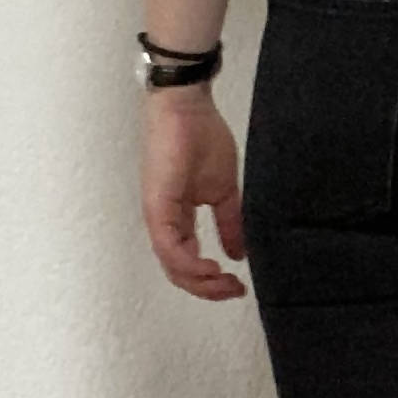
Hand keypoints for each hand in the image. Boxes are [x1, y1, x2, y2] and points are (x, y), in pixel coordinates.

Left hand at [140, 85, 248, 300]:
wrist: (188, 106)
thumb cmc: (201, 137)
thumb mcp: (224, 191)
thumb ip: (230, 224)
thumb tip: (239, 254)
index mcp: (178, 219)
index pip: (189, 263)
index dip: (213, 282)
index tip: (240, 286)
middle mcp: (164, 222)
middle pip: (179, 273)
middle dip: (208, 289)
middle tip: (235, 291)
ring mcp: (158, 215)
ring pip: (173, 266)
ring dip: (201, 282)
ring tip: (226, 283)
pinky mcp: (157, 206)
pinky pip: (169, 247)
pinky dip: (190, 264)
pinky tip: (211, 267)